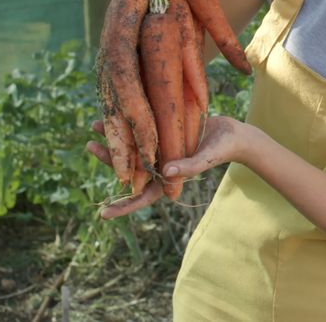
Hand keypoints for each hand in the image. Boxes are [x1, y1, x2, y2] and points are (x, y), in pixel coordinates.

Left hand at [87, 115, 257, 218]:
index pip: (142, 196)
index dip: (123, 206)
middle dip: (108, 159)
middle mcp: (161, 166)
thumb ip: (189, 166)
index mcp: (169, 179)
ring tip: (95, 125)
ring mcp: (161, 150)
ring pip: (131, 148)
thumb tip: (166, 172)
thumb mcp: (208, 156)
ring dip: (114, 138)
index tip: (102, 213)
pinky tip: (117, 112)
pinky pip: (141, 131)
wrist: (234, 132)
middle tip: (90, 146)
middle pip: (129, 168)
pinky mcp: (164, 133)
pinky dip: (129, 124)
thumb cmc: (224, 148)